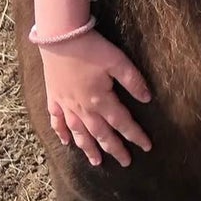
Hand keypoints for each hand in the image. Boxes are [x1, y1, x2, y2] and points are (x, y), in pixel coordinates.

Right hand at [39, 30, 152, 167]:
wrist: (60, 38)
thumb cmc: (92, 48)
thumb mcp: (118, 61)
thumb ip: (133, 81)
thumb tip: (147, 98)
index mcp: (100, 100)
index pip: (122, 123)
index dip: (135, 135)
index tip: (147, 147)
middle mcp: (82, 108)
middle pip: (101, 134)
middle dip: (114, 149)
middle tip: (125, 163)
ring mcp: (66, 105)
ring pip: (79, 133)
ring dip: (89, 148)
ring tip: (96, 162)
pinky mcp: (54, 98)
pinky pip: (57, 122)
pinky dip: (62, 134)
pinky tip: (66, 143)